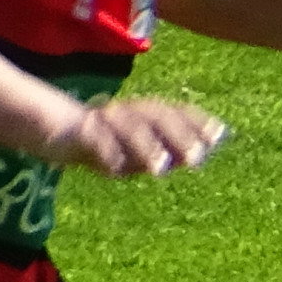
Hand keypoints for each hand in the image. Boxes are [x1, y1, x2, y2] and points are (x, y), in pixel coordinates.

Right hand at [53, 98, 227, 177]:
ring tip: (161, 169)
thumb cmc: (112, 144)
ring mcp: (105, 119)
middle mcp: (129, 112)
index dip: (198, 121)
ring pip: (128, 127)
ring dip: (146, 146)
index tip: (220, 134)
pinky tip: (117, 170)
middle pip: (157, 116)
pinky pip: (95, 140)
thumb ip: (170, 152)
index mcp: (146, 114)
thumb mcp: (143, 152)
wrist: (61, 132)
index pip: (177, 112)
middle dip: (178, 135)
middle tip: (197, 159)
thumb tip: (202, 154)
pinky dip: (107, 152)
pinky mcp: (81, 132)